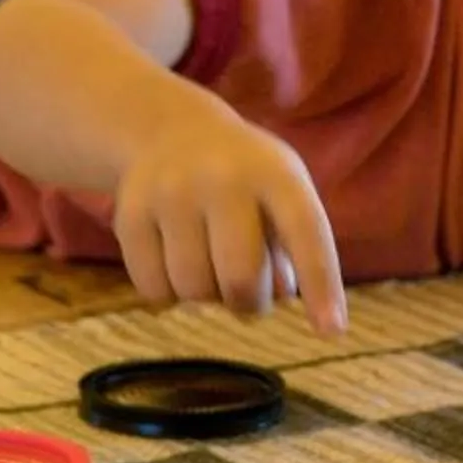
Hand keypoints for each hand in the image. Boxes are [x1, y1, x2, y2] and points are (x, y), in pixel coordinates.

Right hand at [109, 107, 347, 333]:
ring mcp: (171, 193)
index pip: (306, 233)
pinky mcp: (130, 214)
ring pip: (193, 289)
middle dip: (250, 304)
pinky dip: (169, 296)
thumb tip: (285, 296)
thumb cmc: (245, 174)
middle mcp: (223, 178)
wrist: (170, 131)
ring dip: (207, 299)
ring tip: (211, 271)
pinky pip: (154, 289)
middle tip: (250, 298)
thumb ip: (294, 245)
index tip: (332, 331)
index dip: (322, 284)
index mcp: (275, 173)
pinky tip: (176, 266)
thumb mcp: (282, 191)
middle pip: (240, 278)